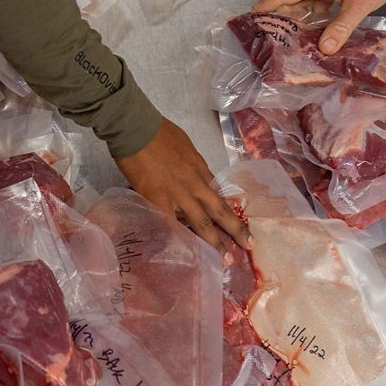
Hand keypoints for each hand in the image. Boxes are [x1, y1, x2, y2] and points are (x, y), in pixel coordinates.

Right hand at [115, 118, 252, 255]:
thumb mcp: (184, 144)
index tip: (237, 223)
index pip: (218, 193)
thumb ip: (190, 162)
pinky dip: (178, 239)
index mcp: (200, 168)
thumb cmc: (157, 131)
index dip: (228, 209)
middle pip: (219, 209)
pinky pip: (171, 225)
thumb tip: (192, 171)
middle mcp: (195, 183)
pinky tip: (183, 254)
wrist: (137, 128)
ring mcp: (178, 194)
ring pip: (201, 222)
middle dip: (236, 228)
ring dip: (214, 241)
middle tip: (249, 244)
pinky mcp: (158, 200)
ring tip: (224, 257)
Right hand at [254, 0, 385, 54]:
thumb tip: (324, 50)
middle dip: (277, 21)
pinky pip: (314, 0)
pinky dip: (312, 15)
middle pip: (286, 1)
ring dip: (296, 20)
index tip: (247, 25)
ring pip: (301, 2)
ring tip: (291, 43)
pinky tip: (317, 31)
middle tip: (270, 45)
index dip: (262, 11)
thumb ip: (341, 27)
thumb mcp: (360, 3)